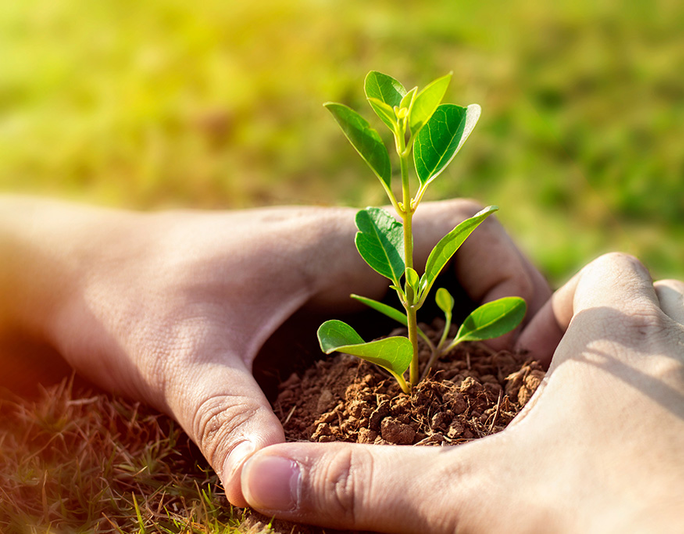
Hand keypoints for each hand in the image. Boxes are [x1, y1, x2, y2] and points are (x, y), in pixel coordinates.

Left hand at [0, 196, 548, 507]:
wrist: (87, 274)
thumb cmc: (134, 297)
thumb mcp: (183, 361)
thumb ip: (230, 419)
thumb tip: (268, 490)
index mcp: (341, 244)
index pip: (464, 232)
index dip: (514, 281)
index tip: (520, 353)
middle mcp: (353, 257)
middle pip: (468, 267)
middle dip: (506, 322)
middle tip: (516, 397)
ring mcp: (340, 284)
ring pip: (439, 299)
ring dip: (470, 344)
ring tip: (482, 412)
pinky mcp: (323, 312)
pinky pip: (400, 326)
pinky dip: (429, 359)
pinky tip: (419, 415)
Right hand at [242, 253, 683, 532]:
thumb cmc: (598, 526)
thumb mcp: (470, 500)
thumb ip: (367, 486)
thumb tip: (257, 479)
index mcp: (623, 336)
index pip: (607, 273)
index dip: (566, 307)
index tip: (533, 367)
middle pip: (666, 298)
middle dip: (619, 333)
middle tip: (570, 397)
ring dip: (664, 379)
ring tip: (612, 439)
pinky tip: (663, 484)